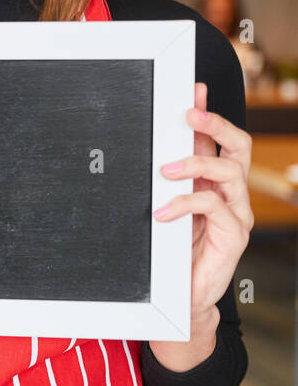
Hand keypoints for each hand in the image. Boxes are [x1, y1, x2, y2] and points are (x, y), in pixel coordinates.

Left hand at [150, 82, 253, 369]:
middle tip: (188, 116)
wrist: (179, 295)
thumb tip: (147, 145)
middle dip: (215, 125)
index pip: (220, 138)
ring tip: (164, 170)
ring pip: (230, 173)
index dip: (210, 113)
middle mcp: (231, 193)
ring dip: (195, 164)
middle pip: (239, 147)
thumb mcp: (165, 203)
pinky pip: (215, 208)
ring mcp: (237, 214)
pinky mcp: (234, 236)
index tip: (192, 90)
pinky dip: (185, 204)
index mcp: (215, 180)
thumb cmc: (170, 247)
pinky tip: (162, 212)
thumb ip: (163, 177)